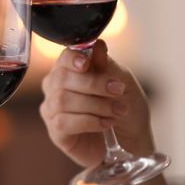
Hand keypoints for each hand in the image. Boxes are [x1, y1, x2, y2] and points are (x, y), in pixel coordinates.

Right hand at [39, 39, 154, 166]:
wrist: (131, 139)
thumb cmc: (125, 106)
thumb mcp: (123, 82)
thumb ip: (108, 65)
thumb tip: (98, 44)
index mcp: (70, 70)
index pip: (63, 58)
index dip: (73, 59)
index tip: (87, 64)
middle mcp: (55, 88)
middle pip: (61, 78)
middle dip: (92, 84)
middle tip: (118, 90)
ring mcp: (52, 111)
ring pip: (62, 101)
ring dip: (95, 105)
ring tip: (118, 111)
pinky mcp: (56, 132)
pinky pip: (63, 122)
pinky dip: (89, 122)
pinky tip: (106, 123)